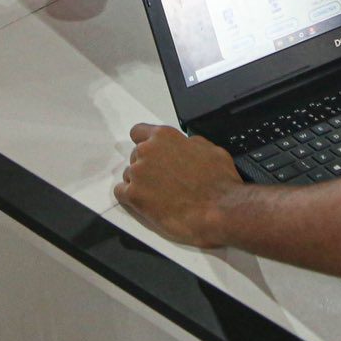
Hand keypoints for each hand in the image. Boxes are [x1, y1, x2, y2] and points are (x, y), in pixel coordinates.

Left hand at [116, 124, 244, 247]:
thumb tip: (181, 146)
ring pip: (129, 175)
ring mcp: (138, 173)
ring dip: (141, 184)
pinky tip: (144, 203)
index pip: (138, 132)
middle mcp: (147, 151)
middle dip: (147, 167)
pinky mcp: (134, 196)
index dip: (145, 144)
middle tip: (163, 181)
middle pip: (136, 156)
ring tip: (159, 196)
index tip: (150, 153)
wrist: (220, 208)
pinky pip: (121, 193)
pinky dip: (130, 198)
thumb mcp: (208, 148)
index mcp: (164, 136)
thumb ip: (186, 144)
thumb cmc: (219, 181)